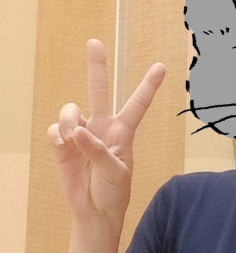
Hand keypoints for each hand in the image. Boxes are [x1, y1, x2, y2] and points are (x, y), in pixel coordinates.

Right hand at [47, 39, 165, 223]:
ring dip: (69, 119)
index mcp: (123, 133)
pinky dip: (58, 135)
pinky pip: (56, 129)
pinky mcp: (63, 144)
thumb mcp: (116, 172)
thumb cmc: (113, 192)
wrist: (94, 210)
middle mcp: (102, 128)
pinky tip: (64, 146)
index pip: (138, 105)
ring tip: (73, 138)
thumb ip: (99, 151)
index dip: (149, 86)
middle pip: (100, 91)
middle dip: (97, 67)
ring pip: (71, 110)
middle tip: (95, 42)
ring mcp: (82, 134)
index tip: (161, 67)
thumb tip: (78, 131)